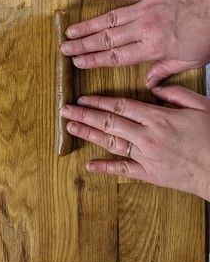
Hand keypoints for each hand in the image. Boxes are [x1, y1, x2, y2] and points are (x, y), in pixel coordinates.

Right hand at [61, 0, 209, 87]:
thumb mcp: (191, 59)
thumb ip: (165, 69)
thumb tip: (148, 83)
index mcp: (153, 47)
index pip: (116, 57)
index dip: (94, 60)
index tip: (78, 62)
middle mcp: (143, 27)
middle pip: (107, 39)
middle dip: (83, 45)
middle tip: (65, 48)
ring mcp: (145, 6)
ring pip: (110, 17)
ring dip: (89, 25)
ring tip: (71, 30)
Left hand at [61, 86, 209, 200]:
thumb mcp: (201, 105)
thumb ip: (176, 93)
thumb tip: (155, 87)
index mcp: (158, 117)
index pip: (121, 106)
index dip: (99, 102)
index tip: (83, 98)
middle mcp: (147, 136)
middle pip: (109, 122)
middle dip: (85, 115)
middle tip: (65, 110)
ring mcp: (146, 157)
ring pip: (111, 143)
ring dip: (89, 134)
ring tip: (71, 128)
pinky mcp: (150, 175)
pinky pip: (123, 170)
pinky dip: (105, 168)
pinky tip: (89, 165)